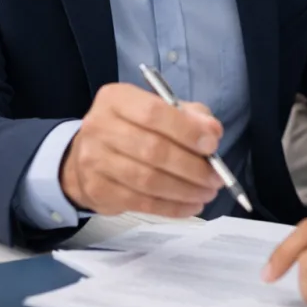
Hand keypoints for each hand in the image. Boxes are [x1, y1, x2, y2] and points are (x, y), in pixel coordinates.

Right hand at [60, 82, 223, 216]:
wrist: (90, 155)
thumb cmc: (133, 128)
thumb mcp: (160, 109)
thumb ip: (189, 116)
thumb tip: (212, 132)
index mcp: (116, 99)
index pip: (154, 113)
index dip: (187, 130)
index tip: (212, 145)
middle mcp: (99, 126)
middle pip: (152, 150)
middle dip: (191, 166)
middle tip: (216, 177)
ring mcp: (94, 160)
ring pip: (148, 180)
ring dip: (185, 190)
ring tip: (207, 192)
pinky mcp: (97, 190)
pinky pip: (141, 202)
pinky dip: (172, 207)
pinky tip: (191, 205)